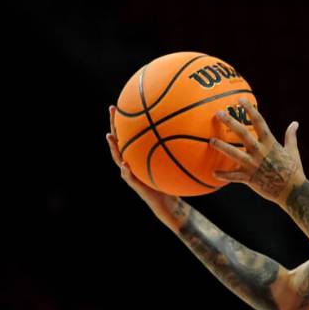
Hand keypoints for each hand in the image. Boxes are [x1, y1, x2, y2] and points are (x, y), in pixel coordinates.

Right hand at [106, 106, 188, 228]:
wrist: (172, 206)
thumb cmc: (175, 183)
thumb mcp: (179, 164)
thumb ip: (183, 150)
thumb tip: (198, 131)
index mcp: (141, 156)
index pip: (132, 136)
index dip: (127, 120)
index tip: (124, 103)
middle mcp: (134, 163)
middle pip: (121, 142)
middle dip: (115, 125)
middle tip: (112, 110)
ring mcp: (133, 175)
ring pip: (118, 159)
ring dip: (113, 148)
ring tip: (110, 136)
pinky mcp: (138, 188)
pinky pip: (130, 179)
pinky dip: (126, 172)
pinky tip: (124, 165)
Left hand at [210, 99, 305, 204]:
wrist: (293, 191)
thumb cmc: (294, 171)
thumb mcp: (293, 151)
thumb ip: (290, 136)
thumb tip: (295, 123)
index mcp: (270, 143)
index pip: (259, 122)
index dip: (250, 110)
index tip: (241, 100)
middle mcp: (260, 152)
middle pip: (243, 134)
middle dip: (230, 122)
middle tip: (218, 113)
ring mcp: (254, 165)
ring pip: (234, 154)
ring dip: (222, 147)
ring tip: (211, 140)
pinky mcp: (250, 178)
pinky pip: (234, 176)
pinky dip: (224, 175)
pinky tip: (213, 173)